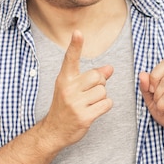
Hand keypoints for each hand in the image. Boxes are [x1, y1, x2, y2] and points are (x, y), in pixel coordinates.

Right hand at [40, 30, 113, 148]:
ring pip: (103, 91)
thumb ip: (92, 76)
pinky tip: (93, 111)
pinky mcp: (84, 116)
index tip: (78, 32)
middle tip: (89, 93)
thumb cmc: (66, 106)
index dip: (76, 45)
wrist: (54, 131)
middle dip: (99, 84)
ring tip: (89, 104)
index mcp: (64, 79)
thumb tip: (110, 68)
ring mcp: (75, 103)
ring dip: (101, 98)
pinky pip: (106, 104)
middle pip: (97, 76)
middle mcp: (68, 89)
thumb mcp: (74, 88)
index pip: (71, 59)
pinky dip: (104, 107)